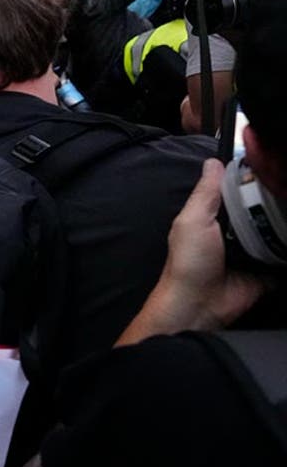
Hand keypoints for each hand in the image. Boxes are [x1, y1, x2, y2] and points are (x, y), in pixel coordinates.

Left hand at [127, 159, 272, 340]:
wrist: (199, 305)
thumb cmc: (189, 262)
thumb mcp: (193, 221)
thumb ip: (205, 194)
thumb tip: (213, 162)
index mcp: (217, 217)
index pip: (241, 192)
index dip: (256, 180)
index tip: (278, 167)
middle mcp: (238, 231)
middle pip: (265, 210)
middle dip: (279, 202)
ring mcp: (256, 250)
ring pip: (280, 231)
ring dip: (286, 224)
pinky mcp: (270, 270)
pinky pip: (286, 256)